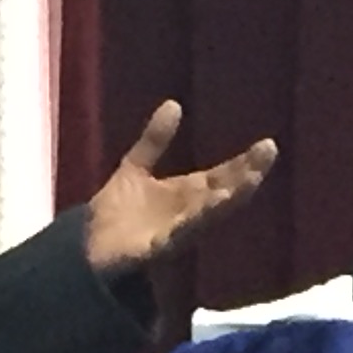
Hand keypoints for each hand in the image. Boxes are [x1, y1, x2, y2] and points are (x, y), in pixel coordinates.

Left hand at [83, 100, 279, 272]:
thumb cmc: (115, 213)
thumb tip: (174, 103)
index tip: (268, 145)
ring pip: (207, 215)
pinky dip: (191, 223)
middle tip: (269, 152)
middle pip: (223, 192)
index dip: (245, 162)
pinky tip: (204, 211)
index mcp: (185, 195)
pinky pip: (175, 235)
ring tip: (250, 181)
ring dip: (228, 199)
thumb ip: (154, 140)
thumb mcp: (136, 167)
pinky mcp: (153, 249)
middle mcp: (186, 214)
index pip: (222, 176)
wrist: (83, 247)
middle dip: (246, 175)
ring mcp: (173, 233)